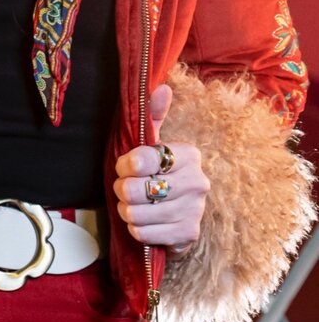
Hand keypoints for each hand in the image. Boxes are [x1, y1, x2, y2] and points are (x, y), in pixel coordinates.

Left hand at [113, 84, 209, 255]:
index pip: (147, 158)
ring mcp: (195, 210)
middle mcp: (198, 182)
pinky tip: (143, 221)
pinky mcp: (188, 235)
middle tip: (124, 188)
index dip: (126, 164)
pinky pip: (144, 233)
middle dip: (123, 190)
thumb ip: (153, 115)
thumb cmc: (159, 173)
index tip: (123, 166)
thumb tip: (161, 86)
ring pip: (138, 214)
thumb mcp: (154, 143)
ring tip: (131, 205)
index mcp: (189, 155)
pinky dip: (135, 229)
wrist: (178, 214)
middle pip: (139, 189)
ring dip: (126, 210)